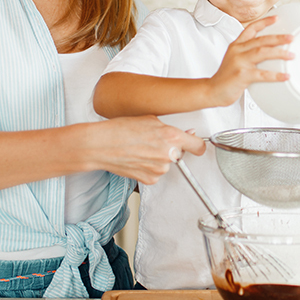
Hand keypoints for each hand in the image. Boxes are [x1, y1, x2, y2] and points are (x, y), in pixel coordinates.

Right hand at [91, 116, 205, 184]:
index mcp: (171, 136)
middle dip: (171, 149)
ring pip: (167, 164)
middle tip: (153, 142)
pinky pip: (156, 173)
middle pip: (180, 154)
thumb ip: (170, 128)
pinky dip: (149, 167)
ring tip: (141, 149)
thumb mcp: (150, 119)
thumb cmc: (121, 129)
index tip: (196, 145)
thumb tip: (186, 133)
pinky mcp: (150, 180)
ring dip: (159, 158)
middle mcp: (169, 155)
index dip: (197, 145)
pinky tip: (137, 158)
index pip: (198, 146)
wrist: (101, 145)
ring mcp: (160, 169)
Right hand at [207, 16, 292, 106]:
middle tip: (291, 37)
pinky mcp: (241, 75)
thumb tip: (268, 53)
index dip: (264, 22)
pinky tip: (285, 76)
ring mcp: (239, 62)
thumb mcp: (235, 60)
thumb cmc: (226, 77)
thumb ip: (248, 54)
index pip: (250, 29)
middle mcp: (237, 51)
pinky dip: (275, 75)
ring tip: (291, 55)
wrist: (212, 90)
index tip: (276, 18)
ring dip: (279, 53)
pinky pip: (262, 74)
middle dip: (277, 37)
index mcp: (236, 46)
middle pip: (260, 40)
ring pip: (262, 52)